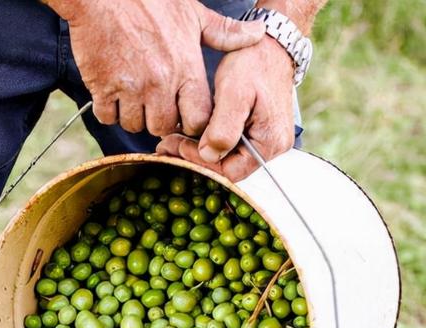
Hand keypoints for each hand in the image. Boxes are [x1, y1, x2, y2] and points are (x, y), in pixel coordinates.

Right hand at [46, 0, 263, 136]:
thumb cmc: (149, 1)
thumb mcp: (192, 13)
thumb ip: (224, 33)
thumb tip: (258, 33)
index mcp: (185, 68)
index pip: (198, 120)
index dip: (191, 121)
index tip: (183, 111)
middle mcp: (160, 82)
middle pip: (165, 127)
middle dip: (161, 119)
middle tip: (155, 102)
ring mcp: (131, 88)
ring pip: (136, 125)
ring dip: (134, 116)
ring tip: (133, 94)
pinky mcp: (103, 88)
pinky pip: (108, 117)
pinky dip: (109, 109)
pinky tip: (113, 91)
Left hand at [157, 37, 295, 180]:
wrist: (270, 44)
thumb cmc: (254, 62)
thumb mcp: (234, 92)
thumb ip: (223, 128)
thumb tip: (209, 155)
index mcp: (270, 143)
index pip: (230, 171)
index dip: (201, 163)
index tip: (177, 146)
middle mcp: (272, 148)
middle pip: (227, 168)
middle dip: (196, 158)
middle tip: (167, 145)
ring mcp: (265, 142)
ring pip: (226, 158)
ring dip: (199, 151)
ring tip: (174, 139)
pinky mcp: (256, 133)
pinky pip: (230, 146)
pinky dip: (209, 141)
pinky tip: (189, 133)